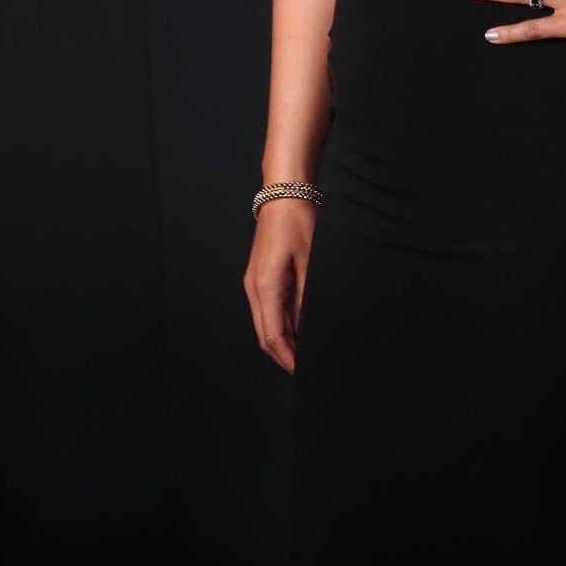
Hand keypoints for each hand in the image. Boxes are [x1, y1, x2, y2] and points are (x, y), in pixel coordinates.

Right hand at [243, 199, 314, 374]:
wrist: (283, 194)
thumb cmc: (298, 222)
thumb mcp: (310, 262)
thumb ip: (307, 298)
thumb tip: (309, 328)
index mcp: (265, 287)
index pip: (273, 336)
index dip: (288, 357)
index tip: (303, 371)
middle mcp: (254, 288)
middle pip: (264, 335)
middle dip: (283, 355)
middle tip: (305, 368)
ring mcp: (254, 282)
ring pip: (265, 323)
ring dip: (282, 341)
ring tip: (304, 352)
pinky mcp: (259, 276)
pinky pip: (268, 309)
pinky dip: (280, 324)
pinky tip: (298, 328)